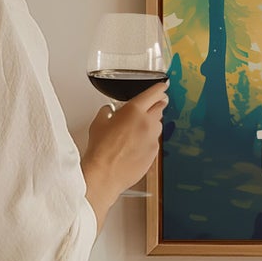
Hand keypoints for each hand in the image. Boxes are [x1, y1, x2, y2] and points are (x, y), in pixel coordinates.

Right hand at [82, 82, 168, 228]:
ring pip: (158, 125)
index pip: (153, 93)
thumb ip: (107, 112)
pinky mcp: (154, 153)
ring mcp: (153, 139)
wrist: (105, 174)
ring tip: (137, 130)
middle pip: (160, 108)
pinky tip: (136, 146)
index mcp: (134, 110)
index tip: (163, 87)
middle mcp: (147, 123)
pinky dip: (148, 140)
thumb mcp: (98, 123)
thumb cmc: (100, 150)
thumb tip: (109, 111)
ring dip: (152, 124)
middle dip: (157, 105)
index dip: (159, 88)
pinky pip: (154, 142)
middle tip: (152, 105)